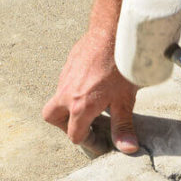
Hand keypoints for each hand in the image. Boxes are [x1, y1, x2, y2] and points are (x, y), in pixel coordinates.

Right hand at [42, 30, 138, 152]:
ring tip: (95, 106)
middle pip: (52, 117)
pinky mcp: (69, 64)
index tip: (102, 143)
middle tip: (86, 125)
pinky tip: (96, 86)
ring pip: (58, 98)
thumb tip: (128, 148)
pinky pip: (66, 83)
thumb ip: (123, 126)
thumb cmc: (121, 66)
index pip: (74, 135)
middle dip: (66, 125)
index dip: (89, 143)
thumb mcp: (125, 101)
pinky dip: (75, 91)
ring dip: (71, 107)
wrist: (112, 32)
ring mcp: (65, 77)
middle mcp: (66, 93)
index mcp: (79, 107)